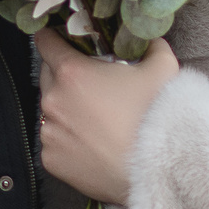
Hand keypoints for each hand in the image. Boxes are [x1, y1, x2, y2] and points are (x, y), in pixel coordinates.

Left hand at [35, 30, 178, 206]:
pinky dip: (67, 139)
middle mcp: (52, 100)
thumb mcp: (163, 68)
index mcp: (71, 72)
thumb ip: (152, 45)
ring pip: (50, 111)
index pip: (45, 42)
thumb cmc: (156, 116)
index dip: (53, 38)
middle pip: (48, 75)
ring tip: (95, 119)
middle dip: (64, 74)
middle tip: (90, 83)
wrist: (154, 170)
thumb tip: (148, 39)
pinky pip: (54, 141)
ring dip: (66, 109)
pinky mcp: (51, 160)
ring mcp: (49, 132)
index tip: (61, 40)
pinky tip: (92, 143)